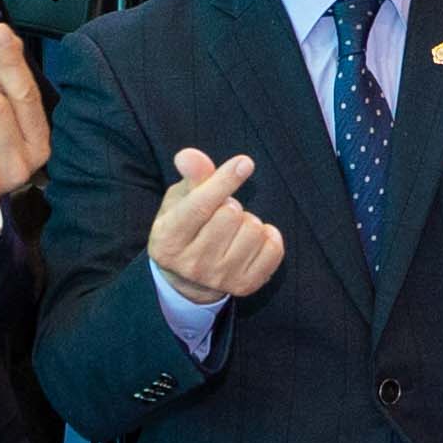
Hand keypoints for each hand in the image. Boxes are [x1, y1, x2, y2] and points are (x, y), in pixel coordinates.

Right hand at [147, 147, 285, 305]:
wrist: (188, 279)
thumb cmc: (185, 227)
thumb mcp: (179, 200)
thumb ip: (191, 177)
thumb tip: (190, 156)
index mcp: (168, 239)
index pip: (200, 207)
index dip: (224, 181)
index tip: (244, 162)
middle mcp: (192, 264)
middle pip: (231, 214)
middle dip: (231, 205)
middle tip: (221, 213)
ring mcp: (219, 278)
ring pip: (254, 229)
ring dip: (249, 221)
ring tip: (234, 229)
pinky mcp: (245, 286)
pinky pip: (273, 249)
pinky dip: (269, 236)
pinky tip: (254, 239)